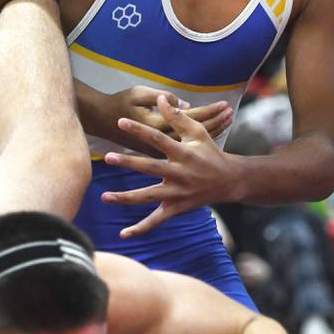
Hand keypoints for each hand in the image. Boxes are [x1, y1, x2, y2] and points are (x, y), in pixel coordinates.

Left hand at [101, 95, 237, 237]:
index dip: (139, 130)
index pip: (158, 138)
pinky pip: (156, 220)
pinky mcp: (176, 208)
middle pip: (150, 167)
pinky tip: (123, 235)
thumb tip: (161, 98)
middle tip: (107, 156)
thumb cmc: (210, 152)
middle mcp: (179, 173)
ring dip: (126, 198)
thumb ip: (177, 117)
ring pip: (148, 196)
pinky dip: (141, 229)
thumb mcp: (198, 132)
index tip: (120, 122)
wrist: (229, 181)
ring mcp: (177, 193)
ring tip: (104, 197)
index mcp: (183, 153)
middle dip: (129, 162)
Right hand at [110, 86, 232, 141]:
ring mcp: (159, 148)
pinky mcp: (156, 152)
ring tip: (227, 121)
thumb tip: (185, 105)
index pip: (191, 117)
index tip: (225, 104)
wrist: (101, 121)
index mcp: (159, 123)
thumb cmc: (119, 103)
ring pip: (191, 140)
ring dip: (210, 129)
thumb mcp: (138, 94)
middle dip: (215, 121)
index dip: (209, 110)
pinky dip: (197, 138)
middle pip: (195, 131)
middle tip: (231, 113)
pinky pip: (183, 145)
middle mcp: (162, 138)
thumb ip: (161, 99)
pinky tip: (208, 133)